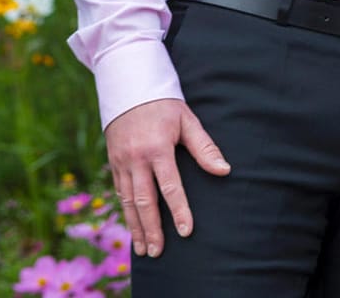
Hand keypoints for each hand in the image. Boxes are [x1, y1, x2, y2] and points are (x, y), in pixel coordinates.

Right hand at [104, 98, 230, 256]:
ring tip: (144, 250)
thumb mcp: (187, 120)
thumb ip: (204, 148)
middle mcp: (136, 158)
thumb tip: (224, 171)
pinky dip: (126, 213)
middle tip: (158, 252)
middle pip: (144, 201)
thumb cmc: (164, 104)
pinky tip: (133, 228)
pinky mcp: (114, 163)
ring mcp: (122, 162)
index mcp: (157, 148)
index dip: (179, 211)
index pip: (170, 186)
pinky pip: (119, 193)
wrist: (128, 88)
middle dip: (151, 229)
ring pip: (128, 201)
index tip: (186, 232)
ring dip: (136, 227)